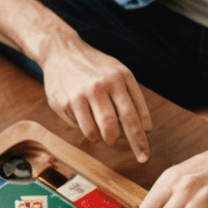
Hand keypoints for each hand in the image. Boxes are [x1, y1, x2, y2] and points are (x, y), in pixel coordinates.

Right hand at [41, 38, 151, 162]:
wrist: (61, 50)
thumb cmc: (95, 67)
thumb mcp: (119, 73)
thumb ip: (134, 98)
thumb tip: (146, 128)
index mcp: (118, 78)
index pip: (132, 116)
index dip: (139, 140)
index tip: (144, 156)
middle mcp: (100, 85)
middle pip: (113, 126)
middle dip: (120, 144)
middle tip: (123, 149)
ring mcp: (80, 94)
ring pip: (94, 132)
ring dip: (102, 139)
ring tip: (104, 133)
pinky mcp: (63, 102)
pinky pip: (79, 127)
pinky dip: (86, 129)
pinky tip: (85, 117)